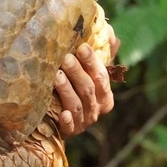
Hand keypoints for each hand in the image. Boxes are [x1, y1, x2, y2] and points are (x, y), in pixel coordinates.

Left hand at [54, 24, 120, 138]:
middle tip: (65, 57)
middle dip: (77, 72)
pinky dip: (67, 121)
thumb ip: (101, 56)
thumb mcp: (89, 74)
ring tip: (56, 75)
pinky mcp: (68, 133)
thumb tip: (109, 34)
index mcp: (104, 96)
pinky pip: (69, 127)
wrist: (56, 123)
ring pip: (77, 105)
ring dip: (68, 90)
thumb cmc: (75, 91)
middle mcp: (96, 110)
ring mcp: (82, 123)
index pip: (101, 76)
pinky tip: (62, 114)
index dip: (92, 61)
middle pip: (89, 89)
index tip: (81, 46)